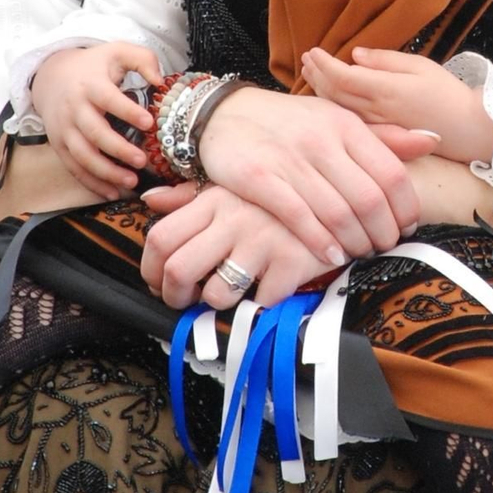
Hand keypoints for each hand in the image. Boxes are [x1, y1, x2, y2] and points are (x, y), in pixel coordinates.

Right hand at [29, 41, 160, 197]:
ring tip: (131, 182)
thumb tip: (159, 80)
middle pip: (94, 133)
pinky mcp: (59, 145)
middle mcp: (74, 109)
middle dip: (118, 149)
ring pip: (83, 155)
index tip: (149, 122)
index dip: (127, 111)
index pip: (108, 99)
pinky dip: (92, 183)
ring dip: (106, 172)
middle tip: (142, 161)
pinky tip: (112, 192)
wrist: (50, 77)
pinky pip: (74, 168)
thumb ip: (142, 59)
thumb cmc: (92, 66)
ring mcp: (64, 130)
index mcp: (89, 85)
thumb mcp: (116, 51)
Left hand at [141, 183, 331, 310]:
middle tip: (184, 302)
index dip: (150, 269)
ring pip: (216, 293)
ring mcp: (263, 241)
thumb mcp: (233, 187)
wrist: (341, 197)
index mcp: (214, 200)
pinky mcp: (291, 262)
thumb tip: (151, 200)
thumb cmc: (277, 199)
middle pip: (178, 271)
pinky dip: (261, 306)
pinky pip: (261, 302)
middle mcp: (234, 219)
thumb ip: (190, 197)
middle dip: (174, 297)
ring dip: (216, 305)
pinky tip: (267, 291)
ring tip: (227, 296)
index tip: (158, 283)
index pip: (161, 238)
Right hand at [197, 86, 438, 266]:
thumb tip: (431, 139)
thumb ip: (382, 136)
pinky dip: (320, 243)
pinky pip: (299, 218)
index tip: (406, 228)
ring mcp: (290, 159)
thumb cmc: (289, 124)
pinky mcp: (259, 178)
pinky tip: (331, 256)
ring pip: (337, 212)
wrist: (225, 114)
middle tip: (384, 247)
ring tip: (360, 253)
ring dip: (355, 242)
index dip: (406, 208)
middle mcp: (321, 140)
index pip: (392, 173)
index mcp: (346, 125)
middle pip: (369, 198)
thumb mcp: (336, 120)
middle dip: (383, 232)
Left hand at [301, 47, 492, 165]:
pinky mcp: (380, 136)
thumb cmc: (446, 93)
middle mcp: (375, 111)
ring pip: (337, 109)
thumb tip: (354, 55)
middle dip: (316, 74)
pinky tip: (328, 97)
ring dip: (321, 90)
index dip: (323, 64)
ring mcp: (376, 127)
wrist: (467, 129)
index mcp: (385, 91)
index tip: (313, 50)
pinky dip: (333, 106)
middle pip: (333, 93)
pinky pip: (347, 120)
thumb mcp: (420, 66)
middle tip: (307, 59)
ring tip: (311, 74)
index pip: (341, 77)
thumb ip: (384, 61)